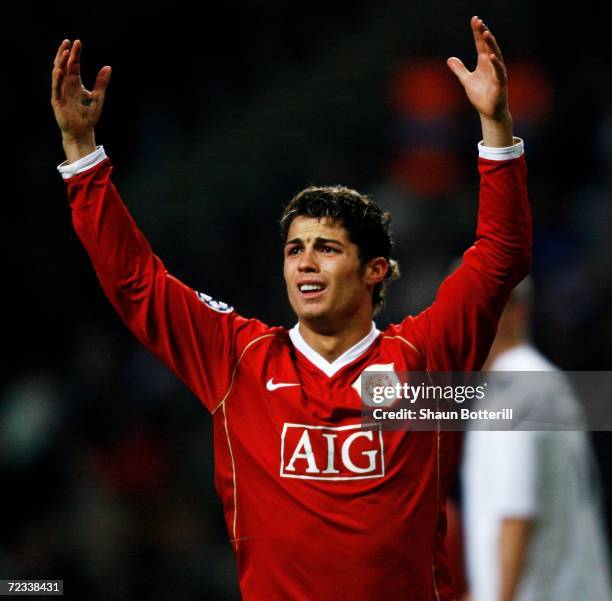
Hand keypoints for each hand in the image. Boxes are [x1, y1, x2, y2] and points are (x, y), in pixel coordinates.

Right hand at [51, 39, 110, 152]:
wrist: (82, 132)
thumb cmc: (89, 116)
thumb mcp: (98, 97)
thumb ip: (101, 82)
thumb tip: (108, 67)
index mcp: (75, 83)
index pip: (73, 65)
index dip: (75, 54)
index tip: (77, 42)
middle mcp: (66, 85)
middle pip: (64, 65)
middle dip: (66, 54)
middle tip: (68, 42)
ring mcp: (60, 92)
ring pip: (58, 74)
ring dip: (60, 63)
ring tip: (65, 52)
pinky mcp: (57, 100)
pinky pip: (56, 87)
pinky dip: (57, 79)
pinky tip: (60, 70)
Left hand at [447, 16, 512, 145]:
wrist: (489, 112)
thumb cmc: (481, 95)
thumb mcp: (466, 80)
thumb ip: (459, 69)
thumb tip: (450, 59)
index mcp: (484, 62)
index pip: (480, 43)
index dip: (477, 32)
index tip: (474, 20)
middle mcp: (492, 64)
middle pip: (488, 45)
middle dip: (483, 33)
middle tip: (479, 22)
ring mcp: (497, 72)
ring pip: (495, 55)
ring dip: (490, 44)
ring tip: (485, 33)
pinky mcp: (500, 83)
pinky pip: (498, 71)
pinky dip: (495, 64)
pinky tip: (490, 56)